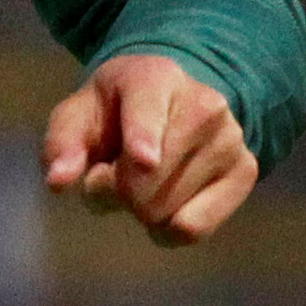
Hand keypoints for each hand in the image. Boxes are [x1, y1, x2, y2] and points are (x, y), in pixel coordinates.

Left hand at [42, 54, 259, 246]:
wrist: (174, 101)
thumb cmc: (115, 111)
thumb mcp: (80, 114)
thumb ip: (62, 143)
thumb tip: (58, 181)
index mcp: (153, 76)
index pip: (146, 111)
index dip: (142, 137)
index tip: (142, 159)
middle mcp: (203, 103)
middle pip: (146, 181)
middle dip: (116, 190)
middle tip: (115, 171)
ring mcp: (230, 137)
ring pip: (168, 211)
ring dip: (141, 210)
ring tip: (144, 179)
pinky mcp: (246, 171)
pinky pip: (196, 229)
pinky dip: (168, 229)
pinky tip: (166, 203)